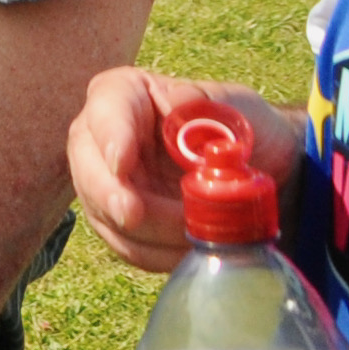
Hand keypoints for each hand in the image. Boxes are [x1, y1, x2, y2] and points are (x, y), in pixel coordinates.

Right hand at [69, 68, 304, 273]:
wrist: (259, 169)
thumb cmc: (244, 127)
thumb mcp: (237, 106)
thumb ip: (207, 103)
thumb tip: (177, 102)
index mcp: (127, 95)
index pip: (107, 109)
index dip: (110, 136)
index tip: (122, 163)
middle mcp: (104, 137)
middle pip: (89, 165)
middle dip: (109, 194)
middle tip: (132, 215)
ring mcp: (106, 182)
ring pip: (104, 212)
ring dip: (145, 232)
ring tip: (193, 235)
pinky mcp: (119, 221)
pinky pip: (125, 244)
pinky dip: (154, 254)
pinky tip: (186, 251)